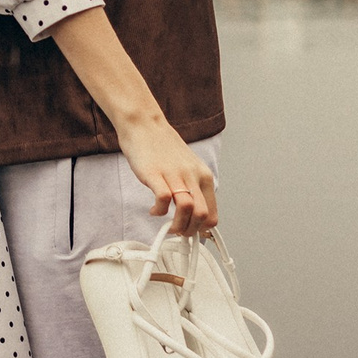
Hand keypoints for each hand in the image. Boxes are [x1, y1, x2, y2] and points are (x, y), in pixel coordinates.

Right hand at [117, 117, 218, 236]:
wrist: (144, 124)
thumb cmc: (163, 147)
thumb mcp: (188, 167)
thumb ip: (193, 187)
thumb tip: (195, 214)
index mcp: (203, 176)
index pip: (212, 213)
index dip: (202, 230)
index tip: (191, 232)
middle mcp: (192, 176)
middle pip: (202, 215)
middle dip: (190, 231)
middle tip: (178, 231)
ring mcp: (174, 175)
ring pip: (187, 209)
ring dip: (177, 225)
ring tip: (167, 225)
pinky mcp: (155, 174)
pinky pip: (163, 200)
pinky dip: (158, 212)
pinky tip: (153, 210)